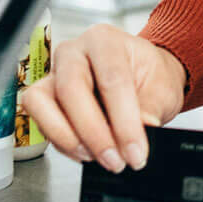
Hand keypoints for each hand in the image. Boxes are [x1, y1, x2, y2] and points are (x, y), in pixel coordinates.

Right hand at [20, 23, 186, 173]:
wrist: (142, 77)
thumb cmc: (149, 76)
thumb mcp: (161, 90)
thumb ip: (148, 114)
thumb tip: (132, 145)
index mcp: (105, 40)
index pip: (112, 79)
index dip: (124, 122)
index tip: (135, 152)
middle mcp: (73, 52)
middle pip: (71, 89)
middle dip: (93, 133)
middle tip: (115, 160)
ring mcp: (54, 73)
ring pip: (42, 103)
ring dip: (68, 138)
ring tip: (96, 157)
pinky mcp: (43, 97)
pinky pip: (40, 121)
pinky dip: (62, 142)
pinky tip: (86, 152)